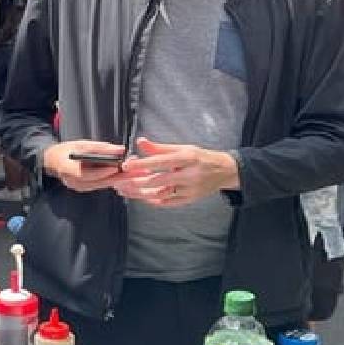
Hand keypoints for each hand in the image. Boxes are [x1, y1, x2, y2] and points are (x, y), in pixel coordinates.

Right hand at [42, 140, 129, 192]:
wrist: (53, 161)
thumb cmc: (66, 150)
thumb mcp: (80, 144)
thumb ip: (100, 147)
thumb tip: (120, 149)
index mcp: (66, 169)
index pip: (86, 173)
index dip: (101, 171)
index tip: (115, 167)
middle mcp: (72, 182)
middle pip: (98, 181)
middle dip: (117, 177)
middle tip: (134, 172)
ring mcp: (78, 187)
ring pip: (101, 184)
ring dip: (118, 180)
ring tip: (134, 174)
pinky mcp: (84, 189)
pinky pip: (100, 185)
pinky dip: (112, 180)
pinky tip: (124, 176)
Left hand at [116, 138, 238, 206]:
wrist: (224, 171)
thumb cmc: (200, 157)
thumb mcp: (182, 148)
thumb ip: (160, 148)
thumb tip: (140, 142)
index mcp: (187, 158)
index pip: (161, 162)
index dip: (142, 164)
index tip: (126, 165)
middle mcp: (189, 175)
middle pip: (158, 181)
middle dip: (136, 182)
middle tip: (119, 181)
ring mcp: (190, 190)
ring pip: (160, 194)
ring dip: (139, 193)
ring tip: (124, 190)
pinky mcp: (189, 200)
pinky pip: (167, 203)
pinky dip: (151, 200)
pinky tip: (139, 196)